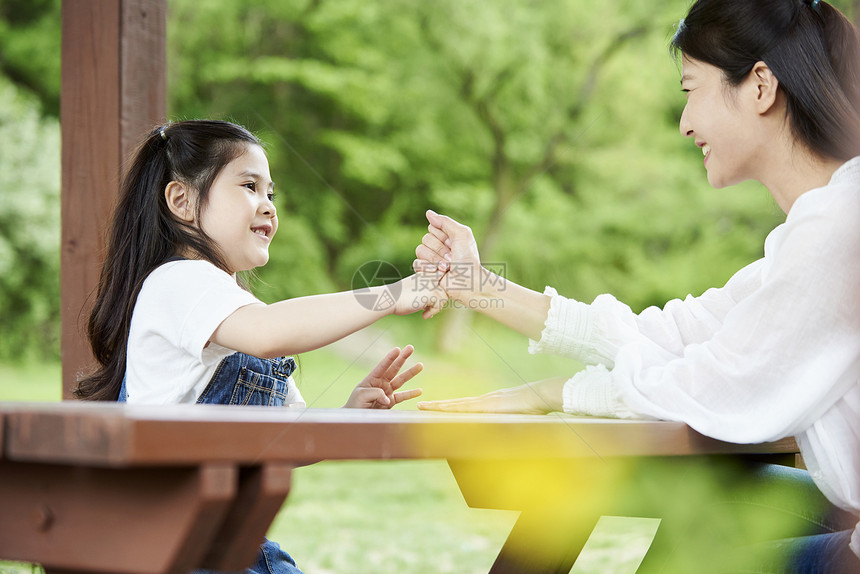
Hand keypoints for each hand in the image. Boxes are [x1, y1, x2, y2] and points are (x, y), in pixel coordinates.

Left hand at [344, 345, 423, 408]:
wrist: (354, 420)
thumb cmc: (354, 405)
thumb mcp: (361, 395)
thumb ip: (375, 393)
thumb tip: (388, 398)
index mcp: (371, 379)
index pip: (382, 366)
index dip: (390, 358)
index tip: (397, 349)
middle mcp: (380, 383)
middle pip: (394, 369)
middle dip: (403, 358)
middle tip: (411, 348)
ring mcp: (386, 392)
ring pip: (401, 380)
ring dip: (410, 373)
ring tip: (420, 365)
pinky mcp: (390, 402)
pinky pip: (402, 397)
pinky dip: (411, 394)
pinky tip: (419, 390)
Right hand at [393, 269, 447, 318]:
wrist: (390, 298)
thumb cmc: (401, 296)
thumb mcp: (417, 289)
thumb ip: (428, 291)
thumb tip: (441, 301)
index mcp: (426, 272)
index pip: (442, 278)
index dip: (440, 289)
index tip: (429, 299)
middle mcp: (431, 275)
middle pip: (446, 288)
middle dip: (440, 299)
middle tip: (429, 306)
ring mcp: (432, 283)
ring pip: (444, 297)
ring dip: (436, 307)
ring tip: (425, 310)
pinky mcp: (432, 293)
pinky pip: (439, 305)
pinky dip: (432, 312)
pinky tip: (423, 314)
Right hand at [414, 210, 482, 304]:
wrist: (467, 282)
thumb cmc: (468, 259)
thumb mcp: (461, 234)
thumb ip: (445, 222)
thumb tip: (428, 213)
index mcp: (447, 237)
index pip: (432, 227)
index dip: (442, 235)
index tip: (454, 244)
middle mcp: (438, 247)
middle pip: (426, 238)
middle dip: (439, 249)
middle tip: (452, 258)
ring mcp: (431, 259)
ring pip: (420, 250)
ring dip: (435, 259)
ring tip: (447, 267)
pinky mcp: (426, 271)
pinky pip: (416, 263)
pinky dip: (428, 268)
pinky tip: (438, 273)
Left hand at [416, 378, 566, 413]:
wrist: (545, 394)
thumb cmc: (536, 407)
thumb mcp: (519, 417)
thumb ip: (509, 422)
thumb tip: (504, 432)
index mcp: (490, 403)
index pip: (464, 405)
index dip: (448, 406)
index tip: (434, 407)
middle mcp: (486, 400)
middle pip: (456, 403)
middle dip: (437, 405)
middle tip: (419, 405)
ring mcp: (488, 401)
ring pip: (459, 405)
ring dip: (440, 407)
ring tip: (423, 407)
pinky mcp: (493, 405)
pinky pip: (470, 409)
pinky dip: (456, 410)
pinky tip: (445, 411)